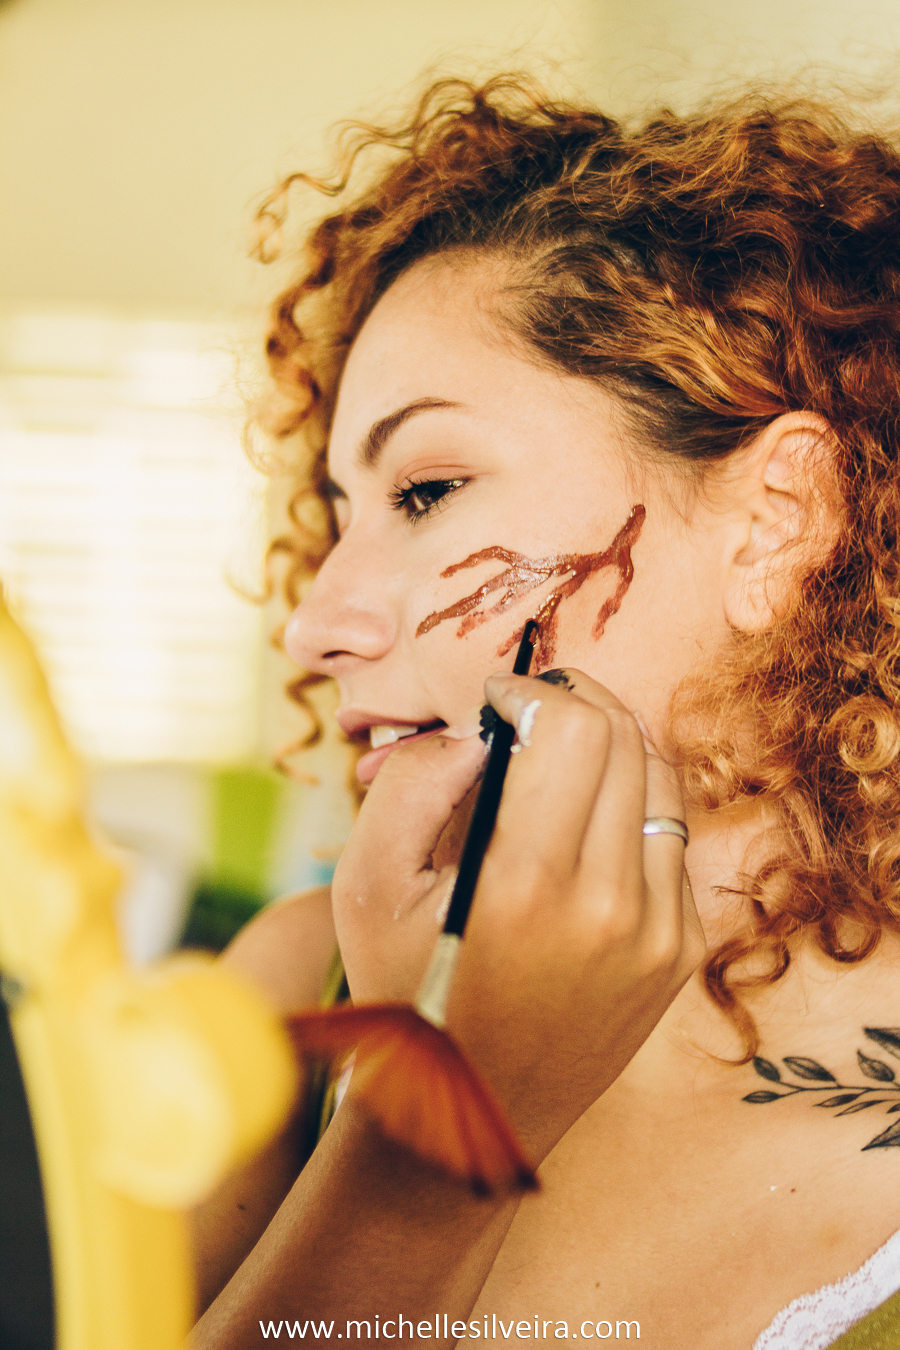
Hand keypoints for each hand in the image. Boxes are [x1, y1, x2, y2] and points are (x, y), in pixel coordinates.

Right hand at [331, 669, 704, 1160]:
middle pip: (625, 738)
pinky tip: (582, 816)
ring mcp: (660, 932)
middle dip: (572, 700)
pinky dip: (629, 802)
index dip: (532, 689)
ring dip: (609, 742)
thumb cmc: (405, 995)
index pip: (575, 729)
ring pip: (659, 778)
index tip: (495, 697)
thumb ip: (416, 782)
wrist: (469, 1115)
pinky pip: (671, 836)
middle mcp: (613, 907)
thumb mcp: (366, 885)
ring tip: (557, 750)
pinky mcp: (679, 950)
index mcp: (529, 887)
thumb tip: (485, 730)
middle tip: (525, 708)